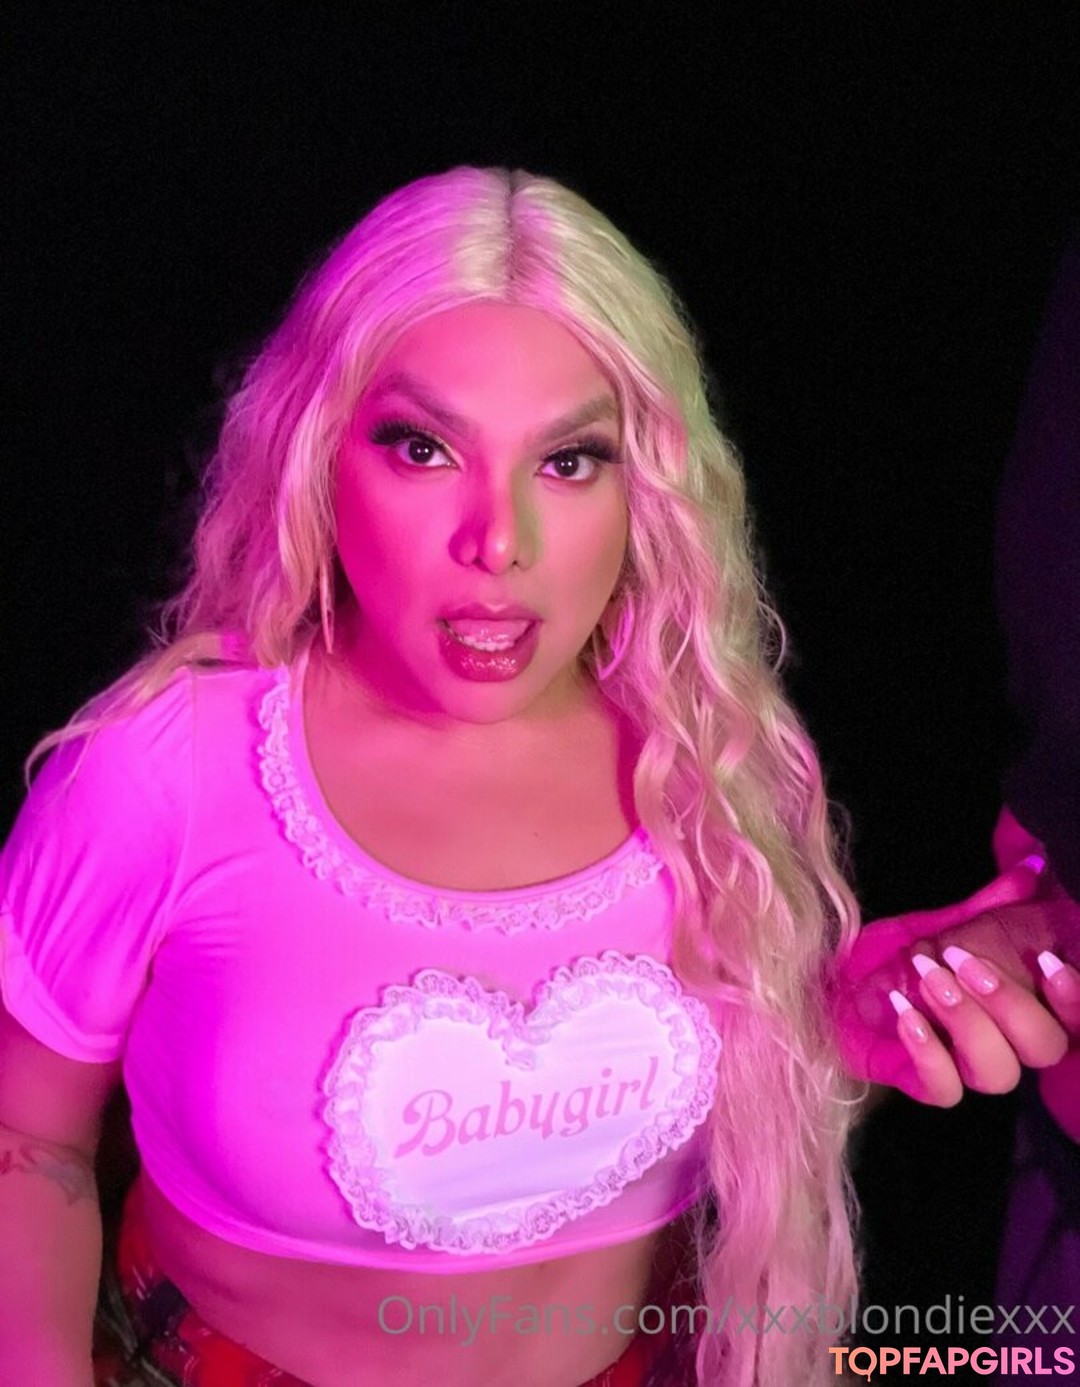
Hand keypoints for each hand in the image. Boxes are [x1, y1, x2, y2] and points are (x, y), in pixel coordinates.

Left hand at [833, 858, 1079, 1105]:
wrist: (830, 979)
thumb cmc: (895, 956)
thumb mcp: (941, 924)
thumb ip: (988, 907)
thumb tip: (1030, 870)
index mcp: (1019, 1004)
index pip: (1071, 1020)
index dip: (1073, 1000)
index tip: (1048, 962)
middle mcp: (1001, 1041)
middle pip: (1044, 1047)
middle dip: (1011, 1002)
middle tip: (963, 960)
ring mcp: (962, 1065)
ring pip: (999, 1073)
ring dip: (969, 1022)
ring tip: (930, 978)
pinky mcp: (920, 1081)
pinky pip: (944, 1090)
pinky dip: (929, 1053)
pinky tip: (906, 1015)